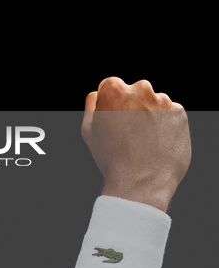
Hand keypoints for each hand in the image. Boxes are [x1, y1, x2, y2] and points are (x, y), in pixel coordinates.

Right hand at [82, 77, 190, 211]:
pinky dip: (165, 125)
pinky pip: (170, 115)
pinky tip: (156, 143)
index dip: (110, 104)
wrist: (142, 181)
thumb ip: (91, 104)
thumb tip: (98, 93)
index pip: (111, 86)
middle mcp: (141, 89)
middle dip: (132, 107)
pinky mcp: (180, 114)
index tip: (113, 121)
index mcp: (114, 90)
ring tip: (143, 142)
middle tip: (128, 134)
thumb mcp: (88, 131)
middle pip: (135, 92)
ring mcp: (163, 101)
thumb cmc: (112, 158)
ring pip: (154, 103)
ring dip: (150, 116)